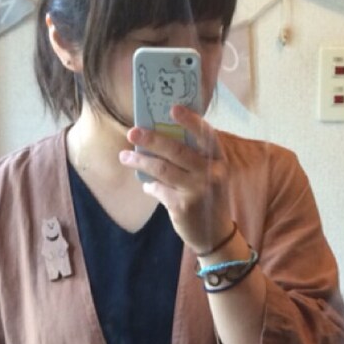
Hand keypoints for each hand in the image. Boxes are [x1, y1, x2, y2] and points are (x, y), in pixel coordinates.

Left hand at [119, 108, 234, 255]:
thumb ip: (192, 158)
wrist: (215, 235)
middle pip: (177, 150)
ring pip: (162, 169)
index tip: (172, 108)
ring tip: (125, 157)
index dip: (190, 120)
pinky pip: (158, 189)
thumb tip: (157, 139)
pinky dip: (149, 185)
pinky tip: (146, 185)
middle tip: (132, 132)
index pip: (206, 135)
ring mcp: (197, 190)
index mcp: (218, 160)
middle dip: (151, 139)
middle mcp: (211, 173)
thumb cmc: (208, 198)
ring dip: (140, 161)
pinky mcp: (183, 207)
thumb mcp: (209, 176)